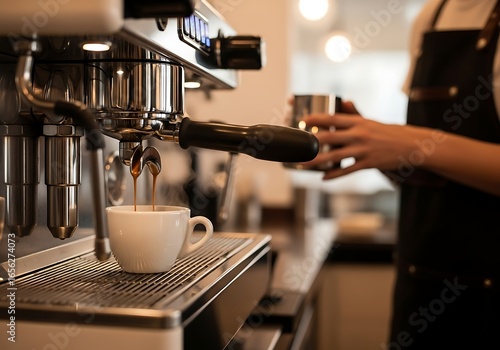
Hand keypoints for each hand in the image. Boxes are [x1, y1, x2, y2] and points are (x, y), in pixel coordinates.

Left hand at [301, 102, 425, 179]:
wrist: (411, 145)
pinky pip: (347, 170)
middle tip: (298, 145)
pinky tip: (323, 177)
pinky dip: (335, 174)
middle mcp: (359, 134)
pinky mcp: (368, 163)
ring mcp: (363, 150)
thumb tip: (344, 100)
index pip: (333, 118)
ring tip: (303, 164)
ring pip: (335, 156)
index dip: (316, 119)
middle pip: (330, 137)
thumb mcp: (371, 121)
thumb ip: (354, 114)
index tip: (302, 121)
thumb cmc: (388, 133)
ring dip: (317, 161)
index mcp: (359, 122)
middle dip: (312, 142)